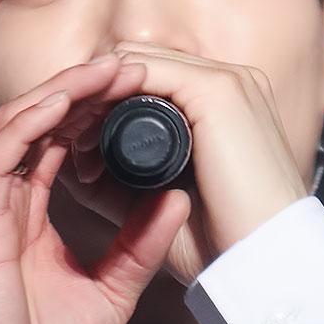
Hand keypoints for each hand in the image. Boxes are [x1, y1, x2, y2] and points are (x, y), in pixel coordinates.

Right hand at [0, 53, 192, 323]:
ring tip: (104, 72)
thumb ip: (142, 241)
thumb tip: (179, 196)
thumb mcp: (116, 287)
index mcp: (35, 214)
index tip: (140, 90)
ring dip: (59, 94)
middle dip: (82, 90)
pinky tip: (61, 103)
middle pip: (39, 125)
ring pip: (16, 127)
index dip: (96, 110)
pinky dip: (27, 124)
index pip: (62, 143)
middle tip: (129, 65)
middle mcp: (8, 203)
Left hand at [56, 45, 309, 287]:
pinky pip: (142, 72)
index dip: (103, 105)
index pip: (150, 79)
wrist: (267, 262)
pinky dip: (105, 94)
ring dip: (93, 93)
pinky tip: (80, 132)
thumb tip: (75, 164)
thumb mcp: (164, 203)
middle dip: (92, 96)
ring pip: (135, 62)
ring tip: (62, 137)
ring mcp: (227, 80)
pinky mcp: (217, 91)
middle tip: (56, 138)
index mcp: (227, 104)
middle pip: (138, 63)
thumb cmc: (223, 244)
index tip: (71, 146)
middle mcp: (230, 81)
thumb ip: (125, 179)